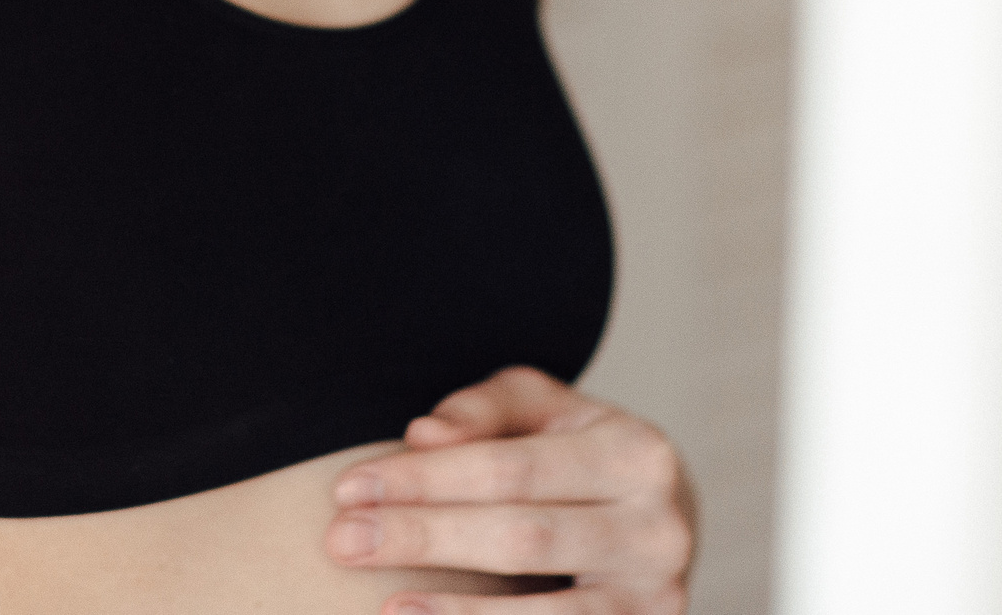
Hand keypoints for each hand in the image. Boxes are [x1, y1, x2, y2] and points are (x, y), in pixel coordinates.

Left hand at [321, 366, 695, 614]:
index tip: (349, 488)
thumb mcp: (543, 408)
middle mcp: (660, 529)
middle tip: (341, 540)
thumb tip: (424, 435)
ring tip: (385, 608)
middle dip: (424, 539)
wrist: (656, 518)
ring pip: (547, 613)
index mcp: (638, 454)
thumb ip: (484, 408)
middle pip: (521, 538)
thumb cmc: (579, 451)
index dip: (426, 480)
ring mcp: (657, 598)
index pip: (511, 468)